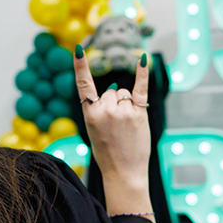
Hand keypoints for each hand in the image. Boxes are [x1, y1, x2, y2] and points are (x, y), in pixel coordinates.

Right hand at [74, 46, 153, 222]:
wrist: (124, 173)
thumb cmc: (108, 153)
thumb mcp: (94, 130)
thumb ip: (101, 109)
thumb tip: (117, 88)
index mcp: (89, 114)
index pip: (83, 85)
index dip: (80, 66)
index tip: (79, 49)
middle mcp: (105, 109)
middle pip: (112, 91)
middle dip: (115, 104)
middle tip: (117, 127)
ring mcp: (122, 110)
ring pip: (125, 93)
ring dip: (128, 105)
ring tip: (127, 126)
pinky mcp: (139, 113)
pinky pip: (141, 88)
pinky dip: (142, 73)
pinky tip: (143, 58)